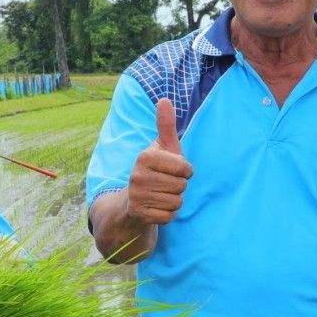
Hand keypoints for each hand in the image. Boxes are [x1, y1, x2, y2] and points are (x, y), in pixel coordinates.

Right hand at [125, 98, 191, 227]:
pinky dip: (168, 214)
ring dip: (174, 201)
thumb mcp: (162, 148)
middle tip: (165, 184)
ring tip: (161, 195)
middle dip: (179, 187)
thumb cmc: (155, 170)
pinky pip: (170, 216)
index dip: (185, 171)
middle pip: (182, 186)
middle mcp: (137, 175)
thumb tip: (164, 99)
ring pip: (177, 202)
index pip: (185, 168)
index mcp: (145, 157)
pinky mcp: (139, 214)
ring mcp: (137, 196)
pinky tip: (157, 207)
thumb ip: (165, 125)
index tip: (173, 170)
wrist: (132, 202)